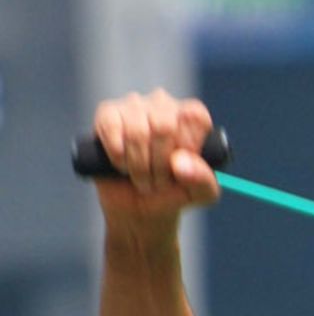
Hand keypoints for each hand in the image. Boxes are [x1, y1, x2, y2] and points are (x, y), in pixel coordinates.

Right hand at [92, 89, 220, 225]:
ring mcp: (134, 105)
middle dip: (161, 165)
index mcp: (192, 117)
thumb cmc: (173, 194)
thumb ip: (203, 180)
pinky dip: (118, 157)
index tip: (182, 169)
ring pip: (137, 131)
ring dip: (139, 166)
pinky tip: (122, 165)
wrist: (139, 210)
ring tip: (142, 179)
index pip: (196, 117)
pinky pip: (112, 130)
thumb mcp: (201, 194)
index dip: (188, 147)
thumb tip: (179, 163)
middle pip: (165, 126)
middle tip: (159, 182)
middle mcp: (163, 104)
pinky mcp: (108, 113)